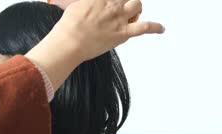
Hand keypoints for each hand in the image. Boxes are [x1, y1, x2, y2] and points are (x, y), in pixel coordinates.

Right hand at [26, 0, 163, 90]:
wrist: (70, 41)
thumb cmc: (68, 27)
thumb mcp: (71, 7)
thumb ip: (75, 4)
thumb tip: (60, 2)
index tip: (116, 1)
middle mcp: (112, 4)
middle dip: (127, 2)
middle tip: (123, 10)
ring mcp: (119, 18)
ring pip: (137, 7)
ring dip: (137, 11)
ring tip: (133, 19)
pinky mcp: (123, 33)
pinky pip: (145, 27)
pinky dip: (156, 27)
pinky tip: (161, 29)